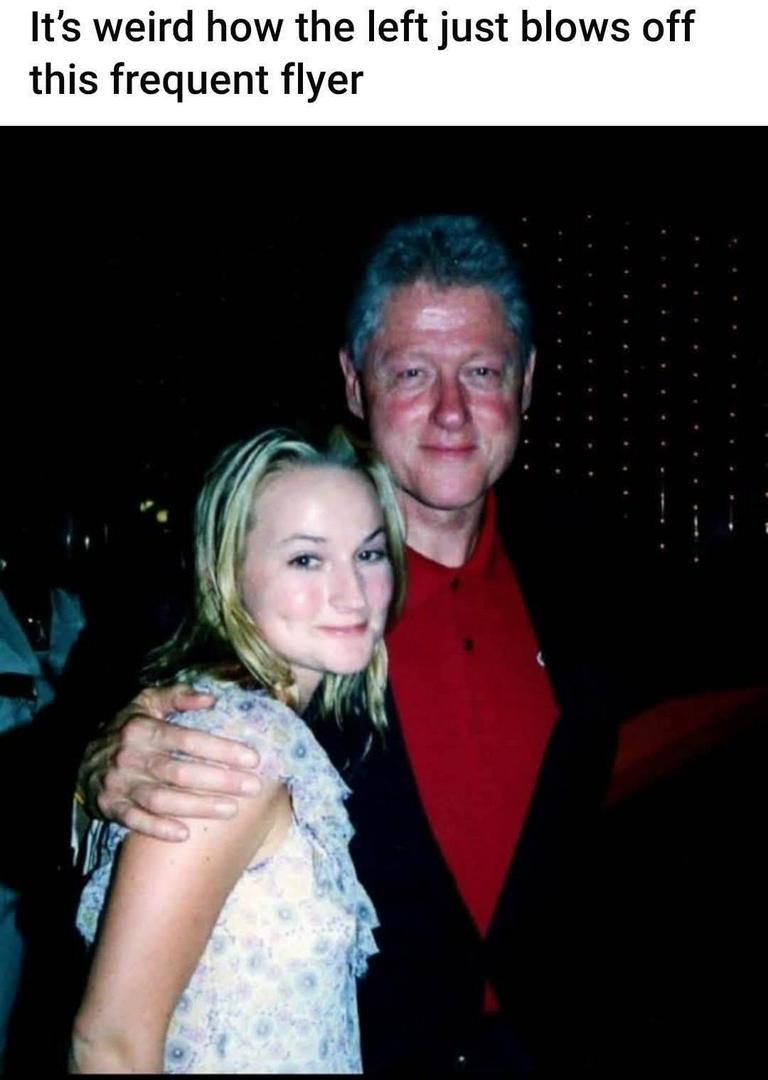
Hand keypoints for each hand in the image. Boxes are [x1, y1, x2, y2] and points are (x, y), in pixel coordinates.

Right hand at [78, 684, 260, 840]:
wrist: (81, 758)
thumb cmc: (126, 728)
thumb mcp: (146, 702)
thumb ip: (178, 696)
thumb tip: (212, 699)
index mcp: (143, 729)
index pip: (188, 739)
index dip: (221, 749)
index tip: (252, 758)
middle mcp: (130, 756)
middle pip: (180, 772)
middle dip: (220, 780)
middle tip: (253, 786)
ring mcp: (119, 784)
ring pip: (162, 799)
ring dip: (198, 806)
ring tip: (231, 809)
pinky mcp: (110, 807)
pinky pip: (135, 821)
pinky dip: (158, 828)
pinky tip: (185, 834)